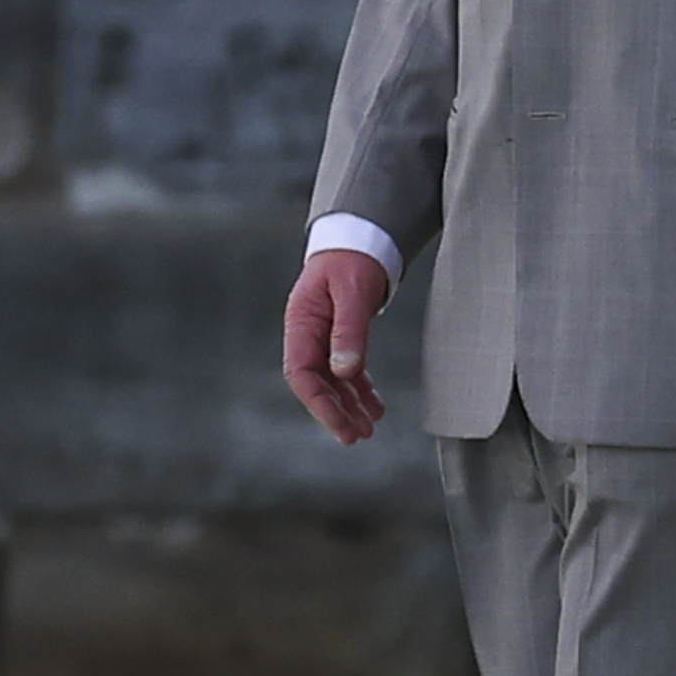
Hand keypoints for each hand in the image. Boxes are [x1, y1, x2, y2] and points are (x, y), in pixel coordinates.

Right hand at [281, 249, 389, 444]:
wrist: (360, 238)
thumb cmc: (352, 259)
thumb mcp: (352, 292)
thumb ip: (349, 331)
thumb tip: (345, 371)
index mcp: (301, 322)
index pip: (301, 373)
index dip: (318, 402)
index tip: (340, 423)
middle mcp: (308, 334)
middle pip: (316, 383)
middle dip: (335, 412)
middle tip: (356, 437)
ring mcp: (323, 338)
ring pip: (333, 382)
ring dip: (349, 407)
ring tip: (368, 430)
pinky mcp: (340, 338)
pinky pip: (348, 372)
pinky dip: (360, 391)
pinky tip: (375, 410)